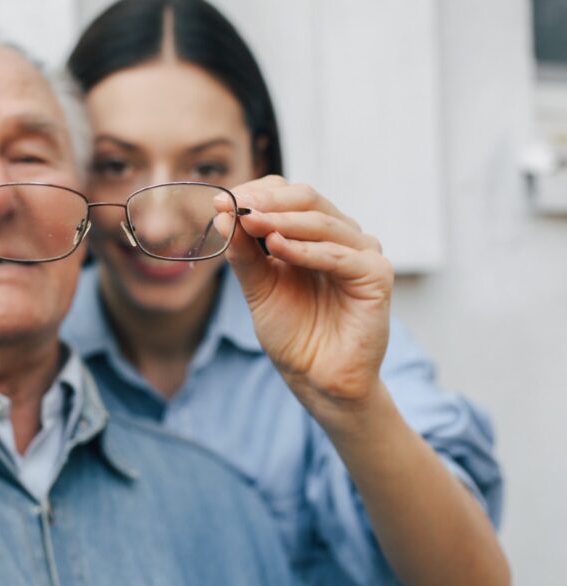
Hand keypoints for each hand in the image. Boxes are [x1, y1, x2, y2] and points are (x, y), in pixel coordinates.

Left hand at [216, 175, 393, 414]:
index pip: (288, 196)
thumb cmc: (293, 334)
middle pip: (306, 200)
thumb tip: (223, 216)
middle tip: (235, 206)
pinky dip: (306, 249)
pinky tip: (276, 247)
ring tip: (250, 222)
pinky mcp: (376, 275)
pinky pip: (339, 255)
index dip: (256, 194)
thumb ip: (244, 254)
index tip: (220, 203)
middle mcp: (340, 237)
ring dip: (282, 220)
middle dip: (267, 201)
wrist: (317, 378)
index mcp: (312, 235)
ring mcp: (361, 253)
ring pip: (322, 222)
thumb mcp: (259, 288)